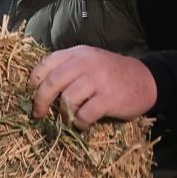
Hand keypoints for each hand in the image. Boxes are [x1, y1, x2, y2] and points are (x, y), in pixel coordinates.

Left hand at [29, 46, 157, 126]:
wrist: (145, 79)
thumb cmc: (111, 74)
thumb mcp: (89, 63)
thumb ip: (68, 70)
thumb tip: (39, 91)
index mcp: (77, 53)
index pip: (46, 64)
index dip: (34, 81)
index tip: (31, 93)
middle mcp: (86, 63)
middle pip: (52, 83)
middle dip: (40, 102)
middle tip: (39, 114)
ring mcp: (98, 80)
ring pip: (67, 100)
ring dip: (64, 114)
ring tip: (69, 118)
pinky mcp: (108, 98)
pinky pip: (84, 114)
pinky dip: (80, 123)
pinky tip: (84, 123)